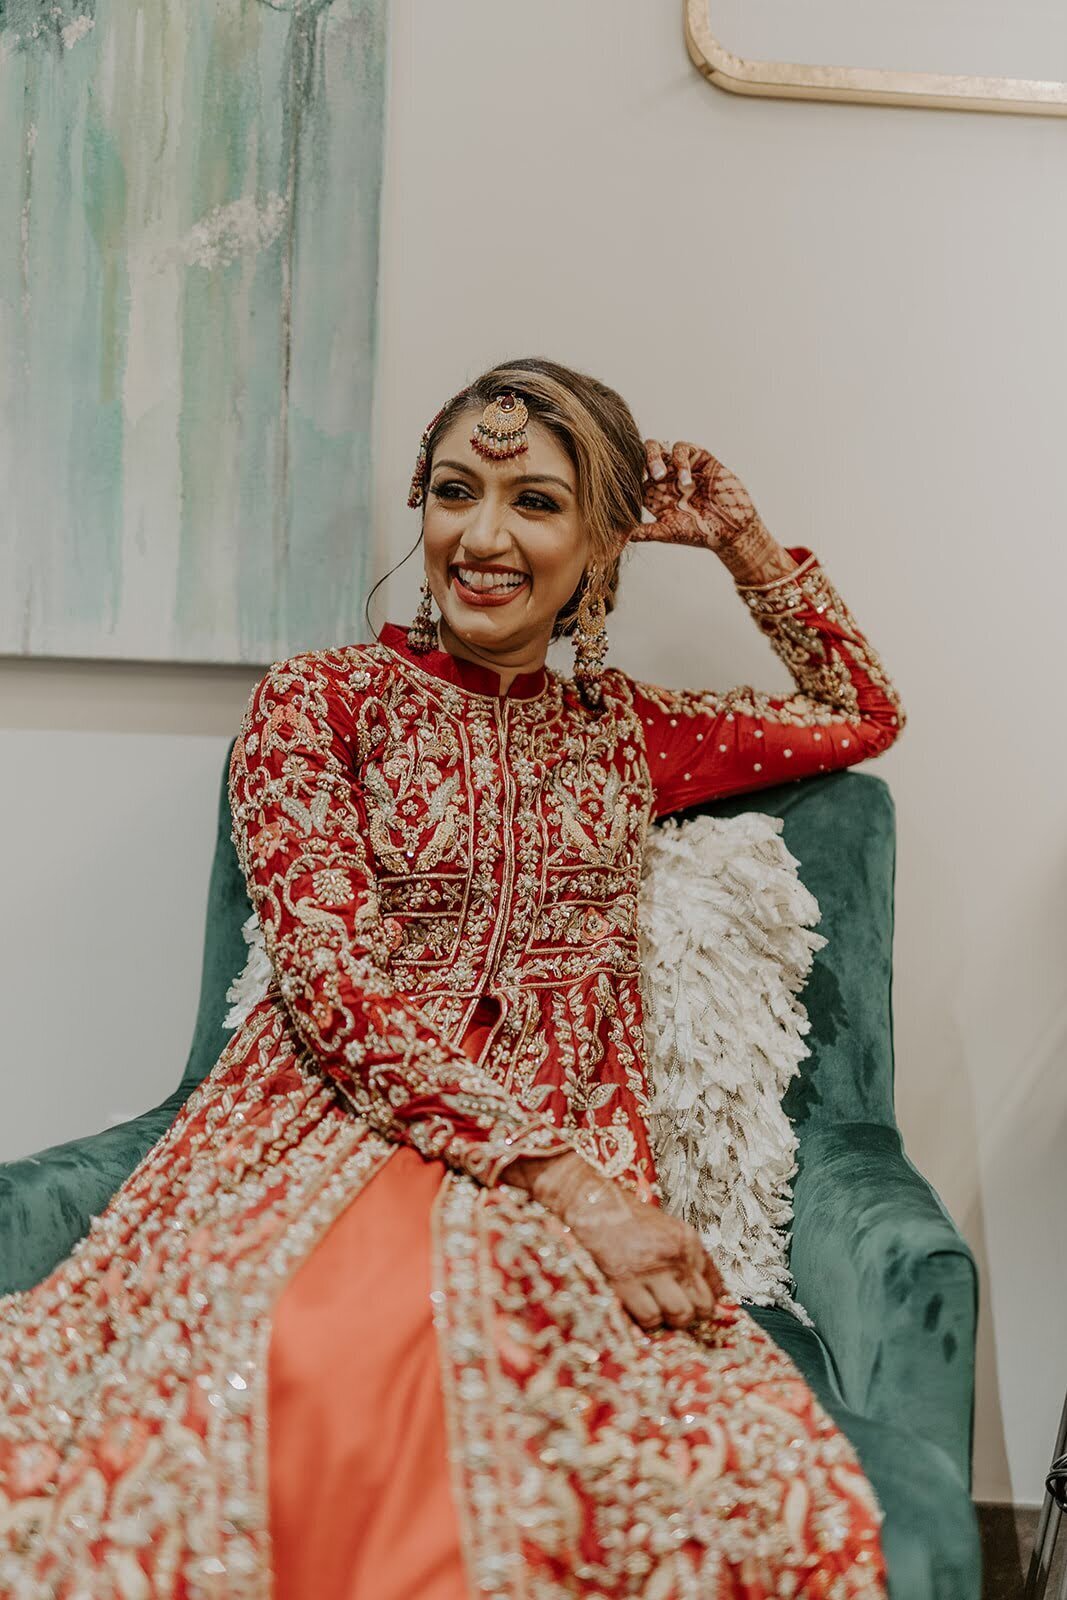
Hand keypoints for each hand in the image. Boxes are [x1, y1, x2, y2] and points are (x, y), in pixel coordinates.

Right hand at [504, 1152, 722, 1332]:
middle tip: (673, 1313)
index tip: (695, 1306)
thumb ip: (686, 1256)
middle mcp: (676, 1254)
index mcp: (688, 1240)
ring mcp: (652, 1268)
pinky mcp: (627, 1281)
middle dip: (691, 1316)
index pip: (716, 1285)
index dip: (706, 1302)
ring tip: (654, 1309)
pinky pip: (650, 1318)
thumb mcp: (666, 1229)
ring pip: (679, 1315)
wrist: (590, 1203)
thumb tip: (705, 1292)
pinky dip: (644, 1320)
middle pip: (702, 1306)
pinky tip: (636, 1306)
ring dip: (667, 1320)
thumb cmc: (625, 1218)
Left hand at [628, 439, 794, 584]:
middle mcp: (666, 477)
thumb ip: (646, 532)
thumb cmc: (699, 534)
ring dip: (656, 457)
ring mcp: (682, 467)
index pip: (634, 476)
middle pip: (643, 457)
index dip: (627, 476)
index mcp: (654, 493)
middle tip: (647, 475)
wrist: (731, 530)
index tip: (626, 485)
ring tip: (661, 475)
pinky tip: (685, 479)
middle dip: (641, 460)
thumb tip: (621, 536)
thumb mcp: (668, 532)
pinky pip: (683, 448)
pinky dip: (680, 459)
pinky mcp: (700, 460)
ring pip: (660, 447)